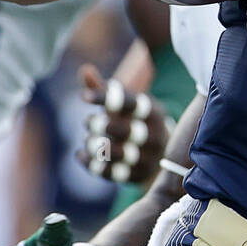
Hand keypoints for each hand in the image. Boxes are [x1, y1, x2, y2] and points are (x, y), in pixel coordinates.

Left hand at [77, 64, 170, 185]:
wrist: (165, 154)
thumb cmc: (137, 121)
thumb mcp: (127, 105)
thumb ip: (105, 89)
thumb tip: (84, 69)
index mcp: (151, 112)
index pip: (128, 103)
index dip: (104, 98)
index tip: (83, 97)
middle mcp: (154, 134)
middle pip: (124, 130)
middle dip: (100, 125)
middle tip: (88, 121)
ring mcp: (148, 157)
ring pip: (117, 153)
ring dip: (95, 146)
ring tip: (89, 141)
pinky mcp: (138, 175)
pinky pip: (111, 173)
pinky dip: (91, 163)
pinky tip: (81, 154)